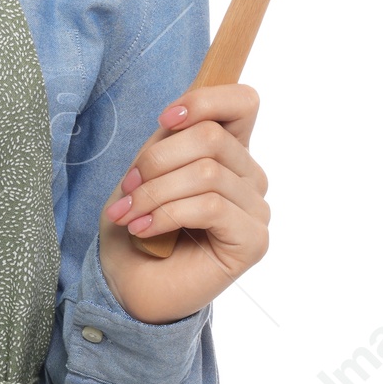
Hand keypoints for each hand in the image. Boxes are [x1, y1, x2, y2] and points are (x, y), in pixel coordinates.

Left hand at [95, 83, 269, 323]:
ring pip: (206, 173)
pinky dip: (167, 214)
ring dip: (154, 193)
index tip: (166, 120)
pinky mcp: (254, 241)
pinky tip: (144, 231)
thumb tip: (178, 118)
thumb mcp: (147, 168)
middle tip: (127, 190)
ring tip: (129, 214)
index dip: (204, 100)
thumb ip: (170, 139)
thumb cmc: (137, 222)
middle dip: (156, 160)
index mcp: (228, 150)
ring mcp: (255, 209)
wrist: (128, 282)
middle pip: (211, 137)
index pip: (243, 102)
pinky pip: (210, 207)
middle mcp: (249, 176)